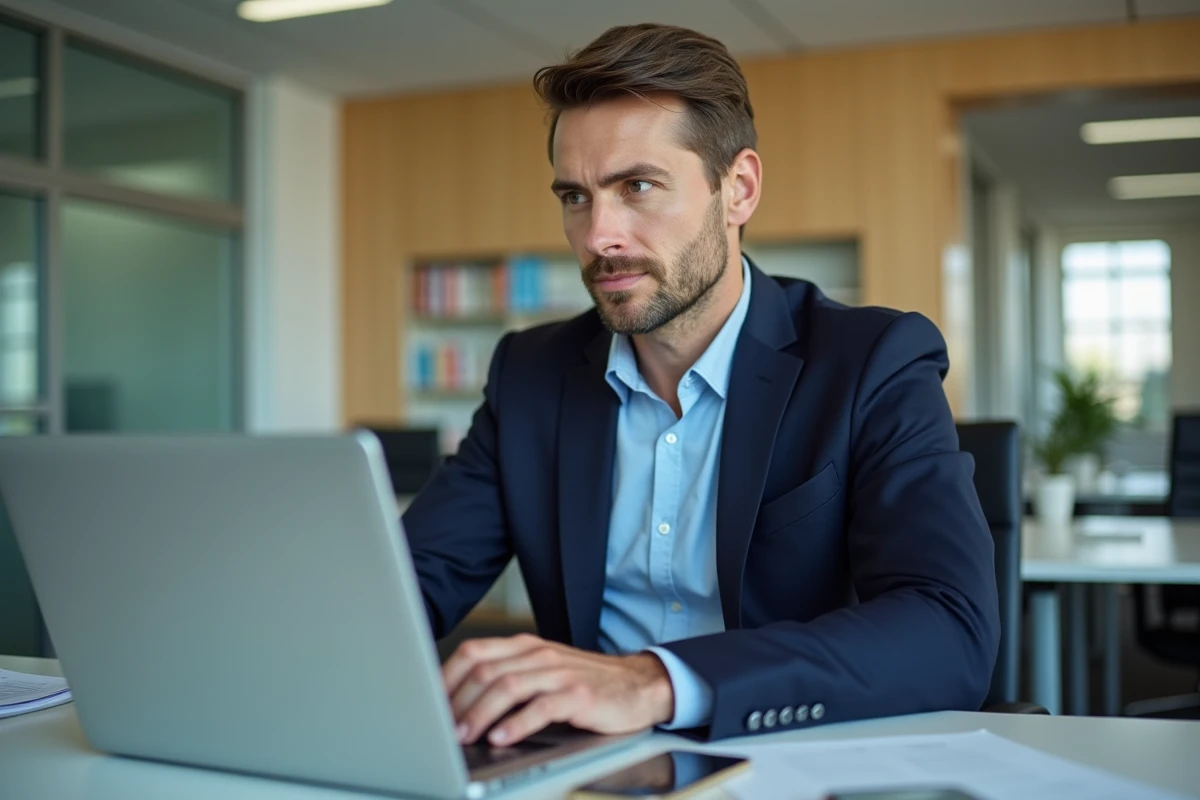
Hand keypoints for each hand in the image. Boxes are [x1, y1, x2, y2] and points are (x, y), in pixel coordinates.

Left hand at [441, 633, 673, 745]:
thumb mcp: (540, 672)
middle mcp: (538, 654)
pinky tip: (501, 739)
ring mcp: (559, 673)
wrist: (637, 685)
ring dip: (480, 714)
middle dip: (457, 702)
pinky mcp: (579, 695)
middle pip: (485, 670)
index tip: (427, 704)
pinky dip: (517, 724)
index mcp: (523, 646)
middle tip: (441, 730)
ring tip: (464, 737)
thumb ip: (506, 679)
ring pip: (508, 687)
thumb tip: (456, 706)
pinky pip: (541, 707)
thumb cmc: (582, 684)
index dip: (446, 677)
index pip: (473, 652)